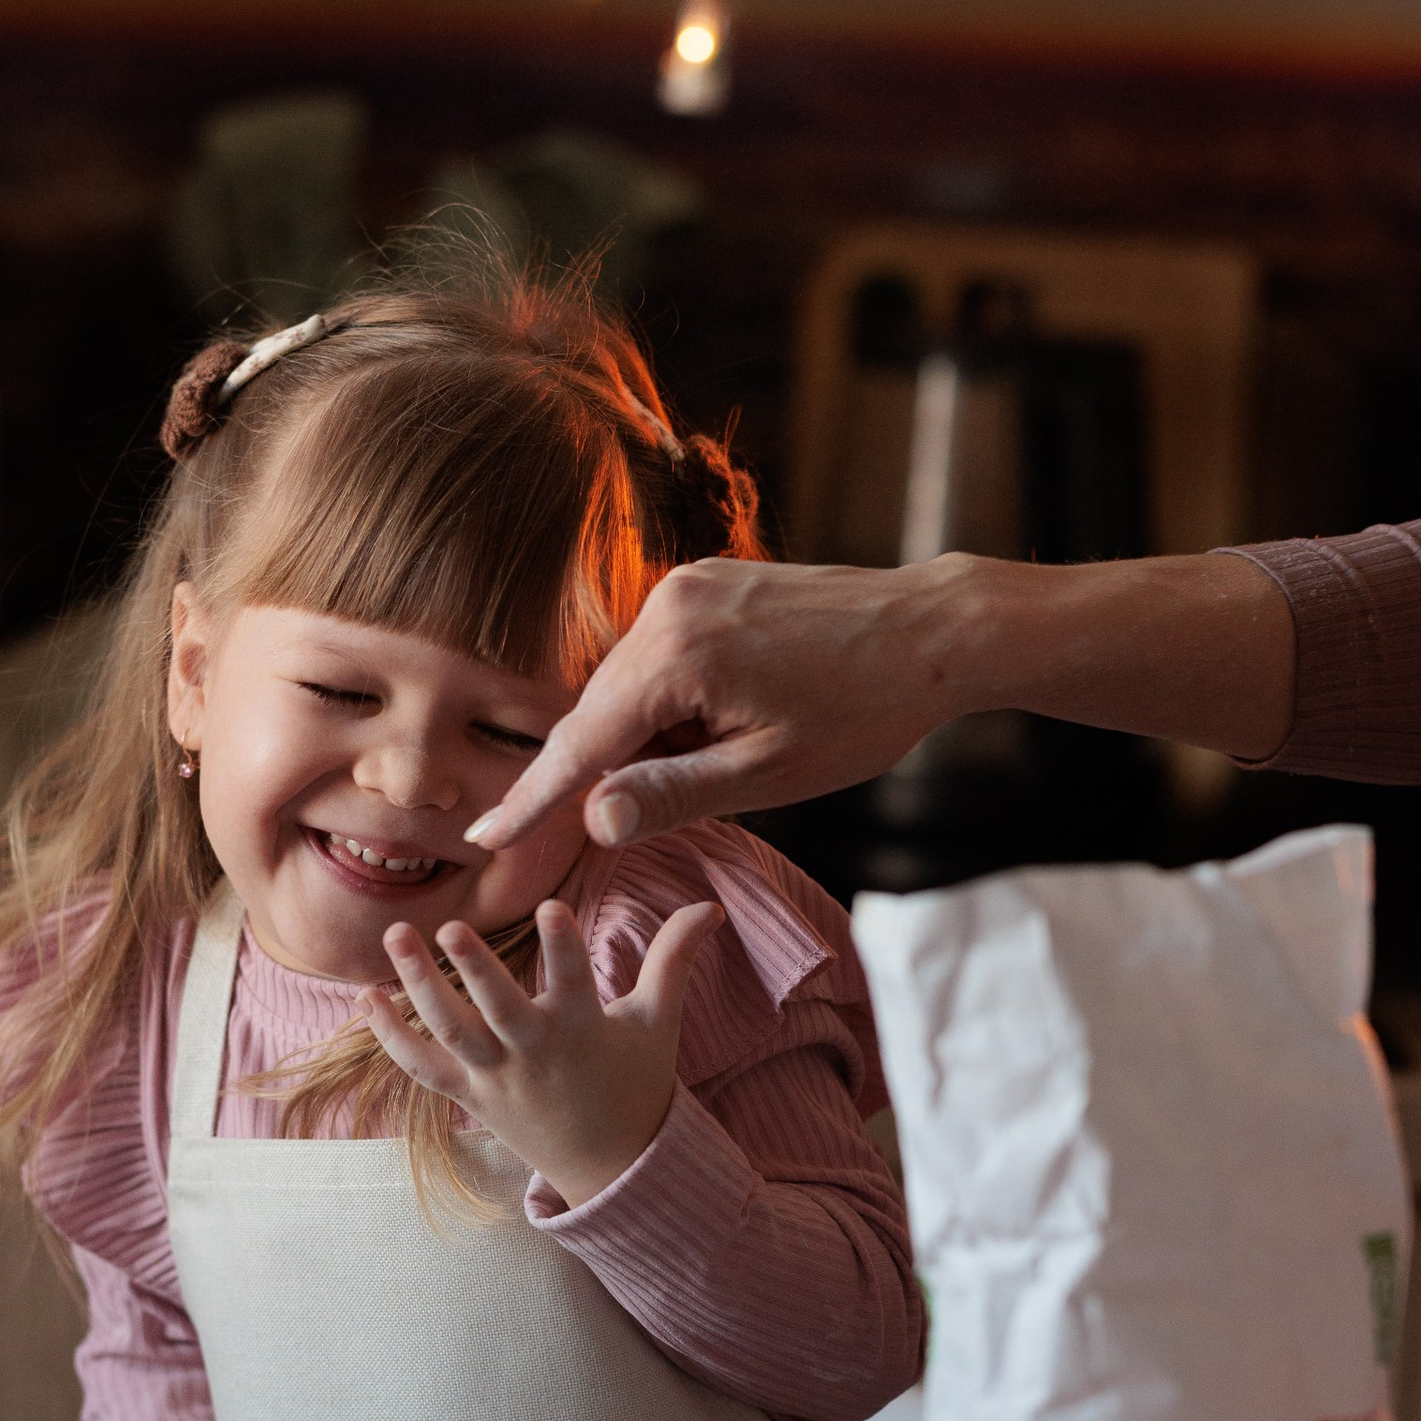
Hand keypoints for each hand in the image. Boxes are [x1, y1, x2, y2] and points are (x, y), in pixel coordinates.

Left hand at [367, 898, 720, 1208]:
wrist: (610, 1165)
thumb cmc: (634, 1081)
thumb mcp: (658, 1021)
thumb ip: (675, 959)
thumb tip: (709, 905)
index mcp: (583, 1029)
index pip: (574, 980)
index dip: (564, 945)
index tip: (551, 905)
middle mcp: (534, 1053)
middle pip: (498, 1010)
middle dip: (474, 971)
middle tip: (449, 928)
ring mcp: (496, 1078)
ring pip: (450, 1032)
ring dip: (417, 986)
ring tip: (395, 934)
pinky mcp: (469, 1097)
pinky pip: (422, 1068)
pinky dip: (391, 1037)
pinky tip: (365, 996)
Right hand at [463, 555, 981, 856]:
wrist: (936, 631)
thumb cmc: (864, 710)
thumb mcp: (770, 774)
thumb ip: (674, 794)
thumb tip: (591, 819)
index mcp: (676, 655)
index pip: (581, 744)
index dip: (533, 799)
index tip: (484, 836)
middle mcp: (668, 607)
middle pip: (599, 711)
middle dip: (590, 774)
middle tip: (581, 832)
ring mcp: (688, 588)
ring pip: (630, 685)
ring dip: (644, 738)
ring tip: (724, 764)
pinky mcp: (710, 583)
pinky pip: (661, 657)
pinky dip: (668, 704)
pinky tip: (722, 730)